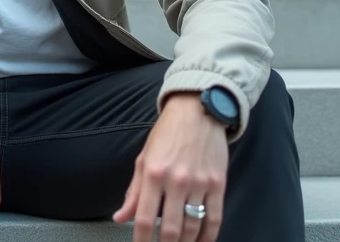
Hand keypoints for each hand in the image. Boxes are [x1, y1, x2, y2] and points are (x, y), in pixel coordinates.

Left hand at [113, 92, 228, 241]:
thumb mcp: (144, 159)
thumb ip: (134, 192)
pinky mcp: (218, 183)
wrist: (197, 110)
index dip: (141, 241)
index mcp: (153, 174)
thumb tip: (120, 218)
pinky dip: (208, 236)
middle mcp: (176, 180)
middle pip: (171, 229)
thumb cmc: (167, 134)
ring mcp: (200, 183)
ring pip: (193, 227)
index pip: (145, 219)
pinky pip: (215, 218)